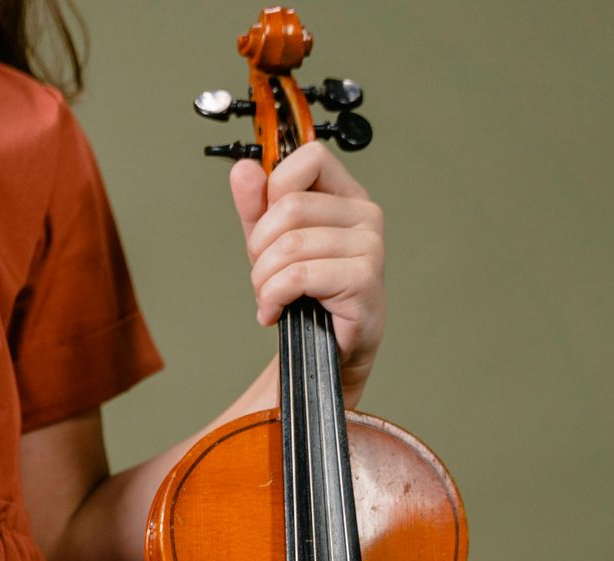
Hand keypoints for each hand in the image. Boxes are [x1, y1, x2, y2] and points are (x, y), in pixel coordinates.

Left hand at [230, 141, 385, 405]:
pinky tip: (275, 311)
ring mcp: (369, 246)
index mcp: (345, 195)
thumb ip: (255, 206)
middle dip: (260, 247)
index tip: (267, 225)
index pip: (309, 159)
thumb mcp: (269, 243)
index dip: (274, 190)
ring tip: (270, 297)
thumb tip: (243, 170)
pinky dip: (273, 297)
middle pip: (289, 207)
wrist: (323, 349)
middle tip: (264, 275)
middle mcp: (365, 215)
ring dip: (264, 279)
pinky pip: (298, 276)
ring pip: (290, 245)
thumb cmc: (305, 294)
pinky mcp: (364, 279)